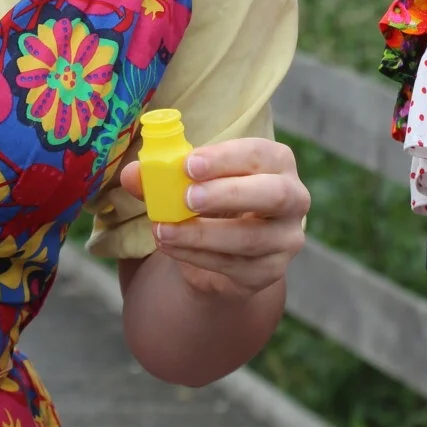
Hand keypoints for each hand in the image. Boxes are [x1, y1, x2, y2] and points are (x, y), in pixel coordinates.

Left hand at [119, 137, 308, 301]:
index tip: (189, 164)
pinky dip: (198, 256)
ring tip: (164, 229)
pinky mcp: (270, 272)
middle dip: (227, 194)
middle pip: (272, 195)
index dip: (226, 158)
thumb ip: (161, 174)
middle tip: (187, 198)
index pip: (259, 154)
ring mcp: (285, 239)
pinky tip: (171, 246)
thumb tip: (132, 175)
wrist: (223, 245)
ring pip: (251, 239)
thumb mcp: (189, 179)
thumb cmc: (210, 196)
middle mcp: (293, 199)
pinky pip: (235, 267)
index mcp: (277, 162)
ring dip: (202, 234)